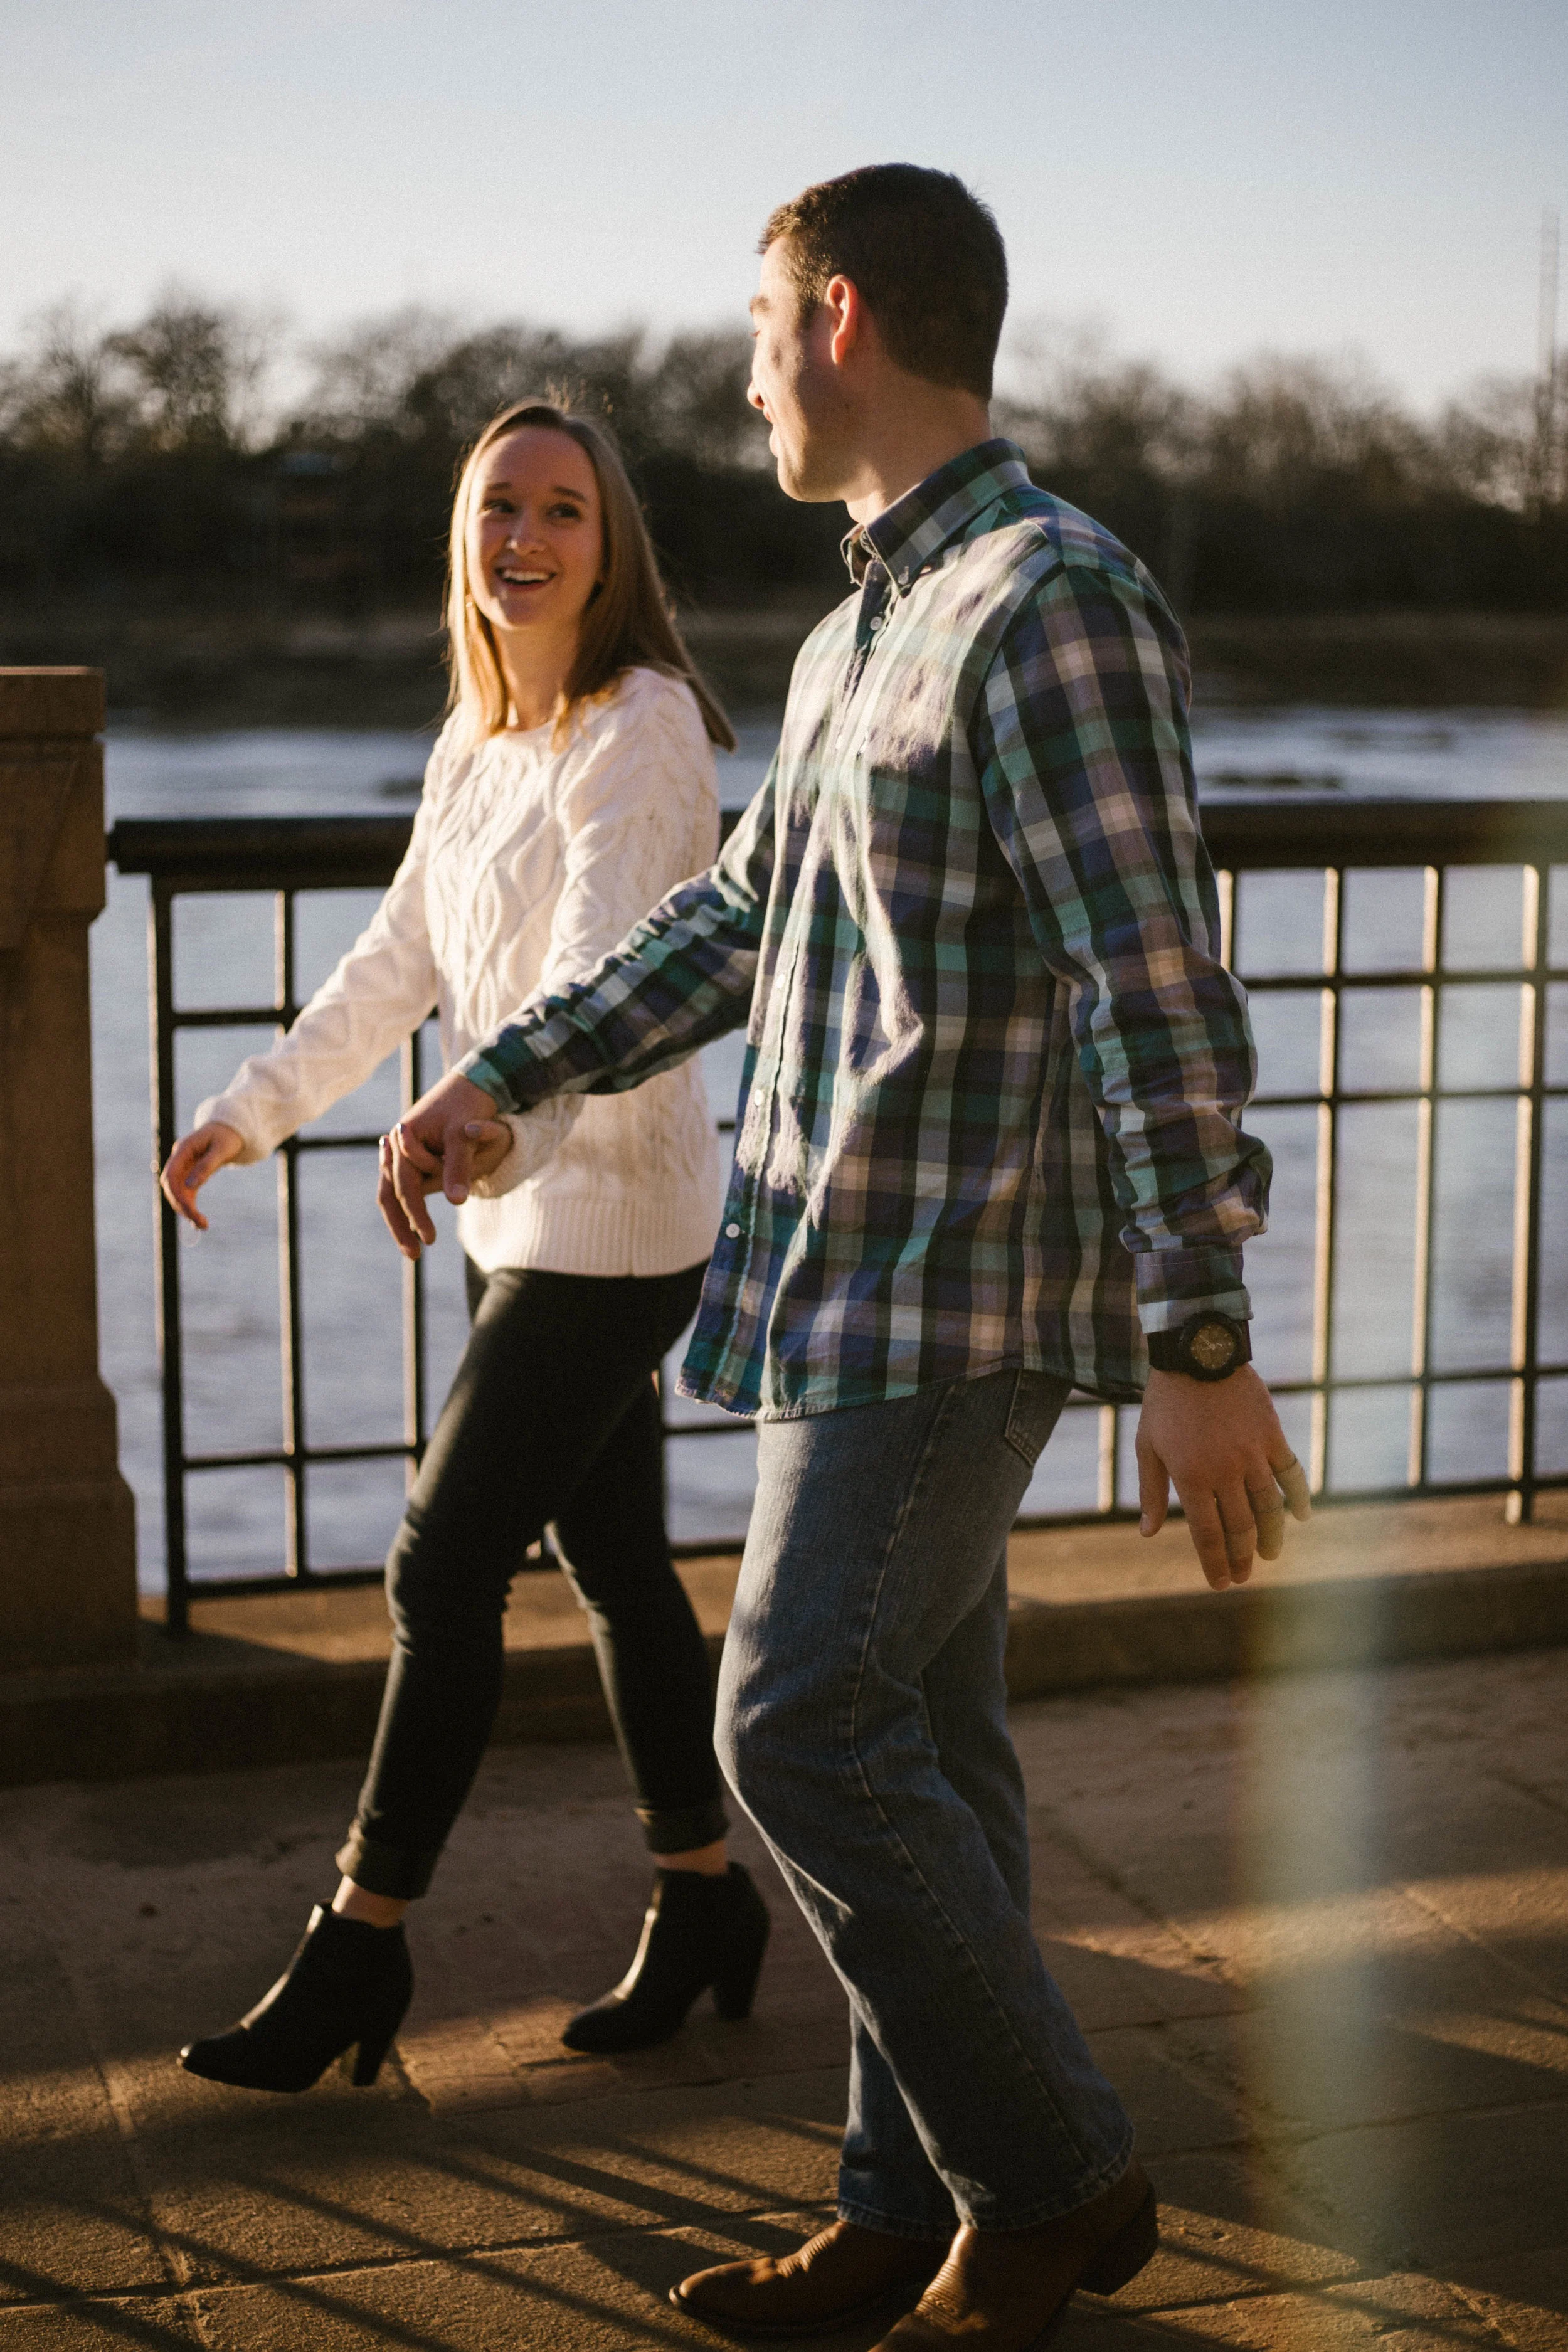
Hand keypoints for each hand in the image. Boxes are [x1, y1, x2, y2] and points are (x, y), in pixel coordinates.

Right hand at [159, 1121, 244, 1229]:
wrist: (230, 1129)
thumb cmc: (227, 1136)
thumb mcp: (221, 1150)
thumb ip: (206, 1166)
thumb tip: (190, 1186)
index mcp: (183, 1149)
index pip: (171, 1175)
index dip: (177, 1194)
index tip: (190, 1210)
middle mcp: (179, 1159)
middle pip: (171, 1186)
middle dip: (182, 1205)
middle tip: (200, 1223)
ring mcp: (183, 1167)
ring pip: (177, 1191)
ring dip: (186, 1208)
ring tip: (202, 1225)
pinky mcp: (189, 1174)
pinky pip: (185, 1192)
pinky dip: (190, 1205)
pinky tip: (199, 1219)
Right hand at [376, 1071, 499, 1258]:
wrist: (474, 1083)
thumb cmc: (469, 1106)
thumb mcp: (465, 1136)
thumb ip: (458, 1167)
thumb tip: (457, 1202)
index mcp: (404, 1140)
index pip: (405, 1187)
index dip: (416, 1215)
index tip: (430, 1240)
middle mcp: (397, 1148)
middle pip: (390, 1194)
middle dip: (401, 1225)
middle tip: (414, 1255)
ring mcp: (403, 1154)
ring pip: (394, 1193)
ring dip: (403, 1219)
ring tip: (413, 1248)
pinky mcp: (415, 1158)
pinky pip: (406, 1187)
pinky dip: (410, 1207)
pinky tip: (414, 1227)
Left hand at [1136, 1364, 1310, 1591]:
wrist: (1196, 1353)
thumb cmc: (1166, 1402)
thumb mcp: (1147, 1446)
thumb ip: (1149, 1491)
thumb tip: (1147, 1533)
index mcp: (1191, 1478)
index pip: (1207, 1535)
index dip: (1215, 1564)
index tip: (1221, 1584)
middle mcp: (1225, 1471)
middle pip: (1239, 1528)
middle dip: (1241, 1558)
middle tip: (1242, 1577)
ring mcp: (1253, 1454)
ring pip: (1268, 1507)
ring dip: (1270, 1537)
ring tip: (1269, 1556)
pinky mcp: (1272, 1436)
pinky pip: (1291, 1473)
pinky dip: (1298, 1497)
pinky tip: (1300, 1517)